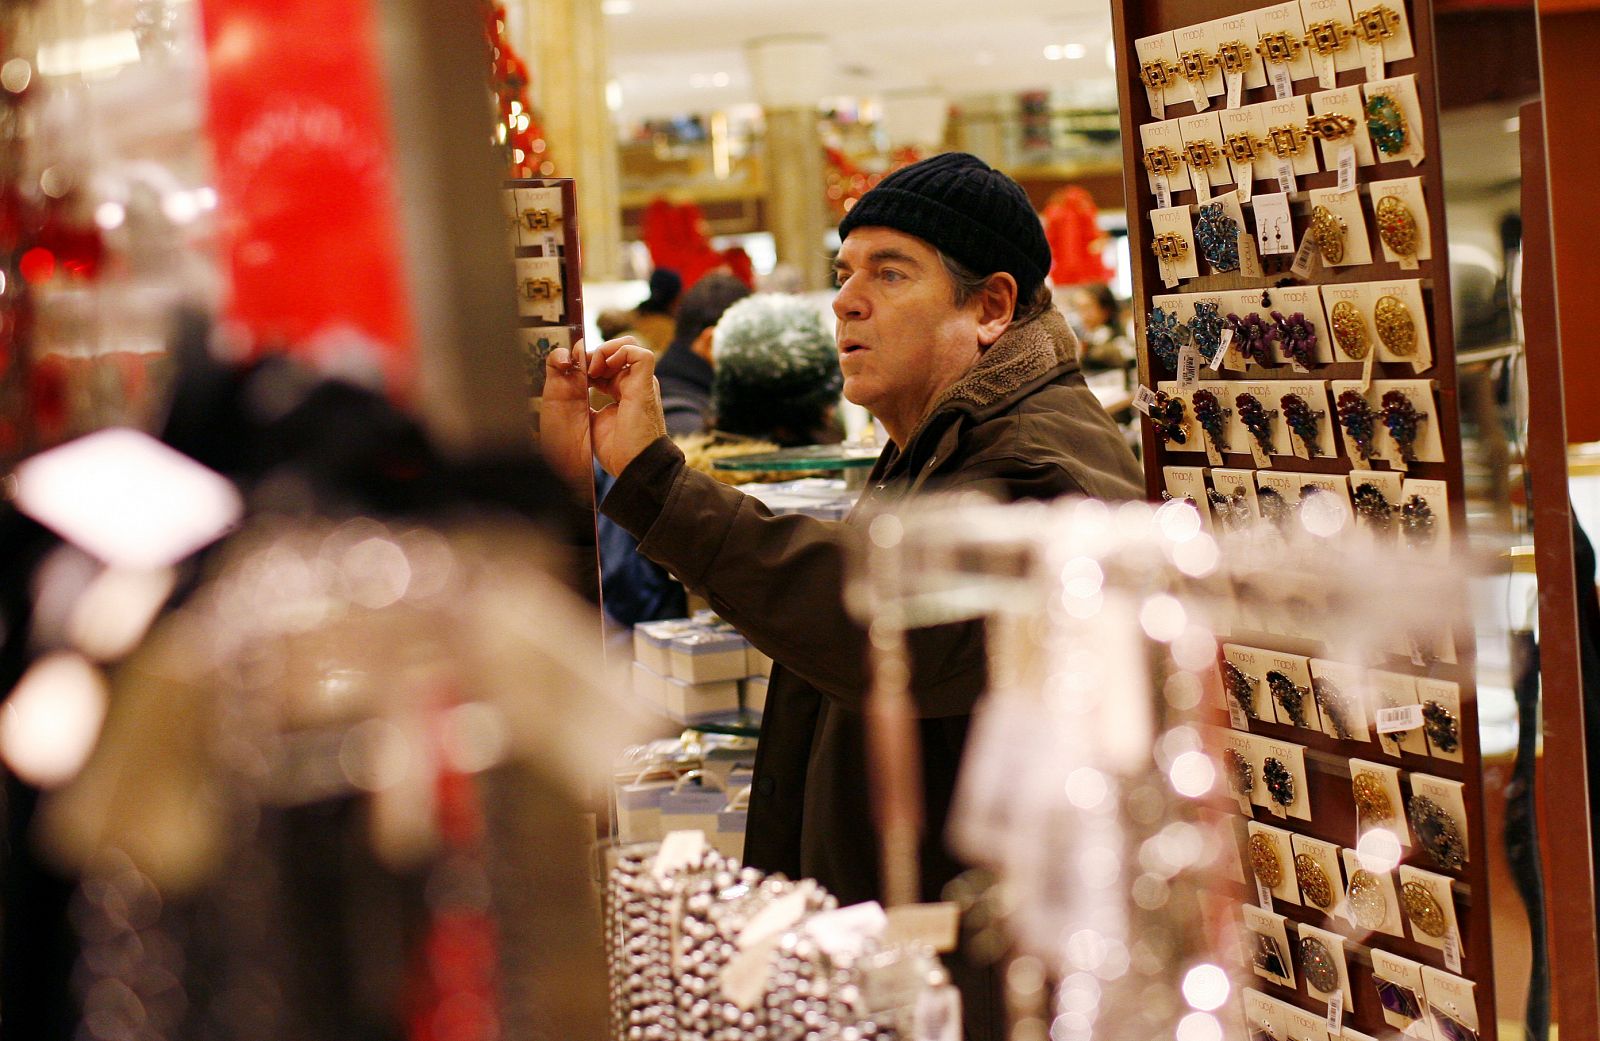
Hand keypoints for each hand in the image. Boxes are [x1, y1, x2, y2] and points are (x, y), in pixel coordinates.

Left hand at [540, 337, 667, 484]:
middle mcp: (635, 385)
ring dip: (606, 350)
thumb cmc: (615, 451)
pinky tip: (600, 370)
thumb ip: (584, 397)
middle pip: (620, 351)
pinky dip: (618, 352)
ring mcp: (642, 384)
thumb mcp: (591, 419)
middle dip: (597, 354)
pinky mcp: (646, 385)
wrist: (632, 467)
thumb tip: (573, 374)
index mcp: (624, 393)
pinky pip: (639, 353)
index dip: (590, 363)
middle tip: (582, 371)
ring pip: (630, 346)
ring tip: (591, 370)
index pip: (610, 364)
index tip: (575, 375)